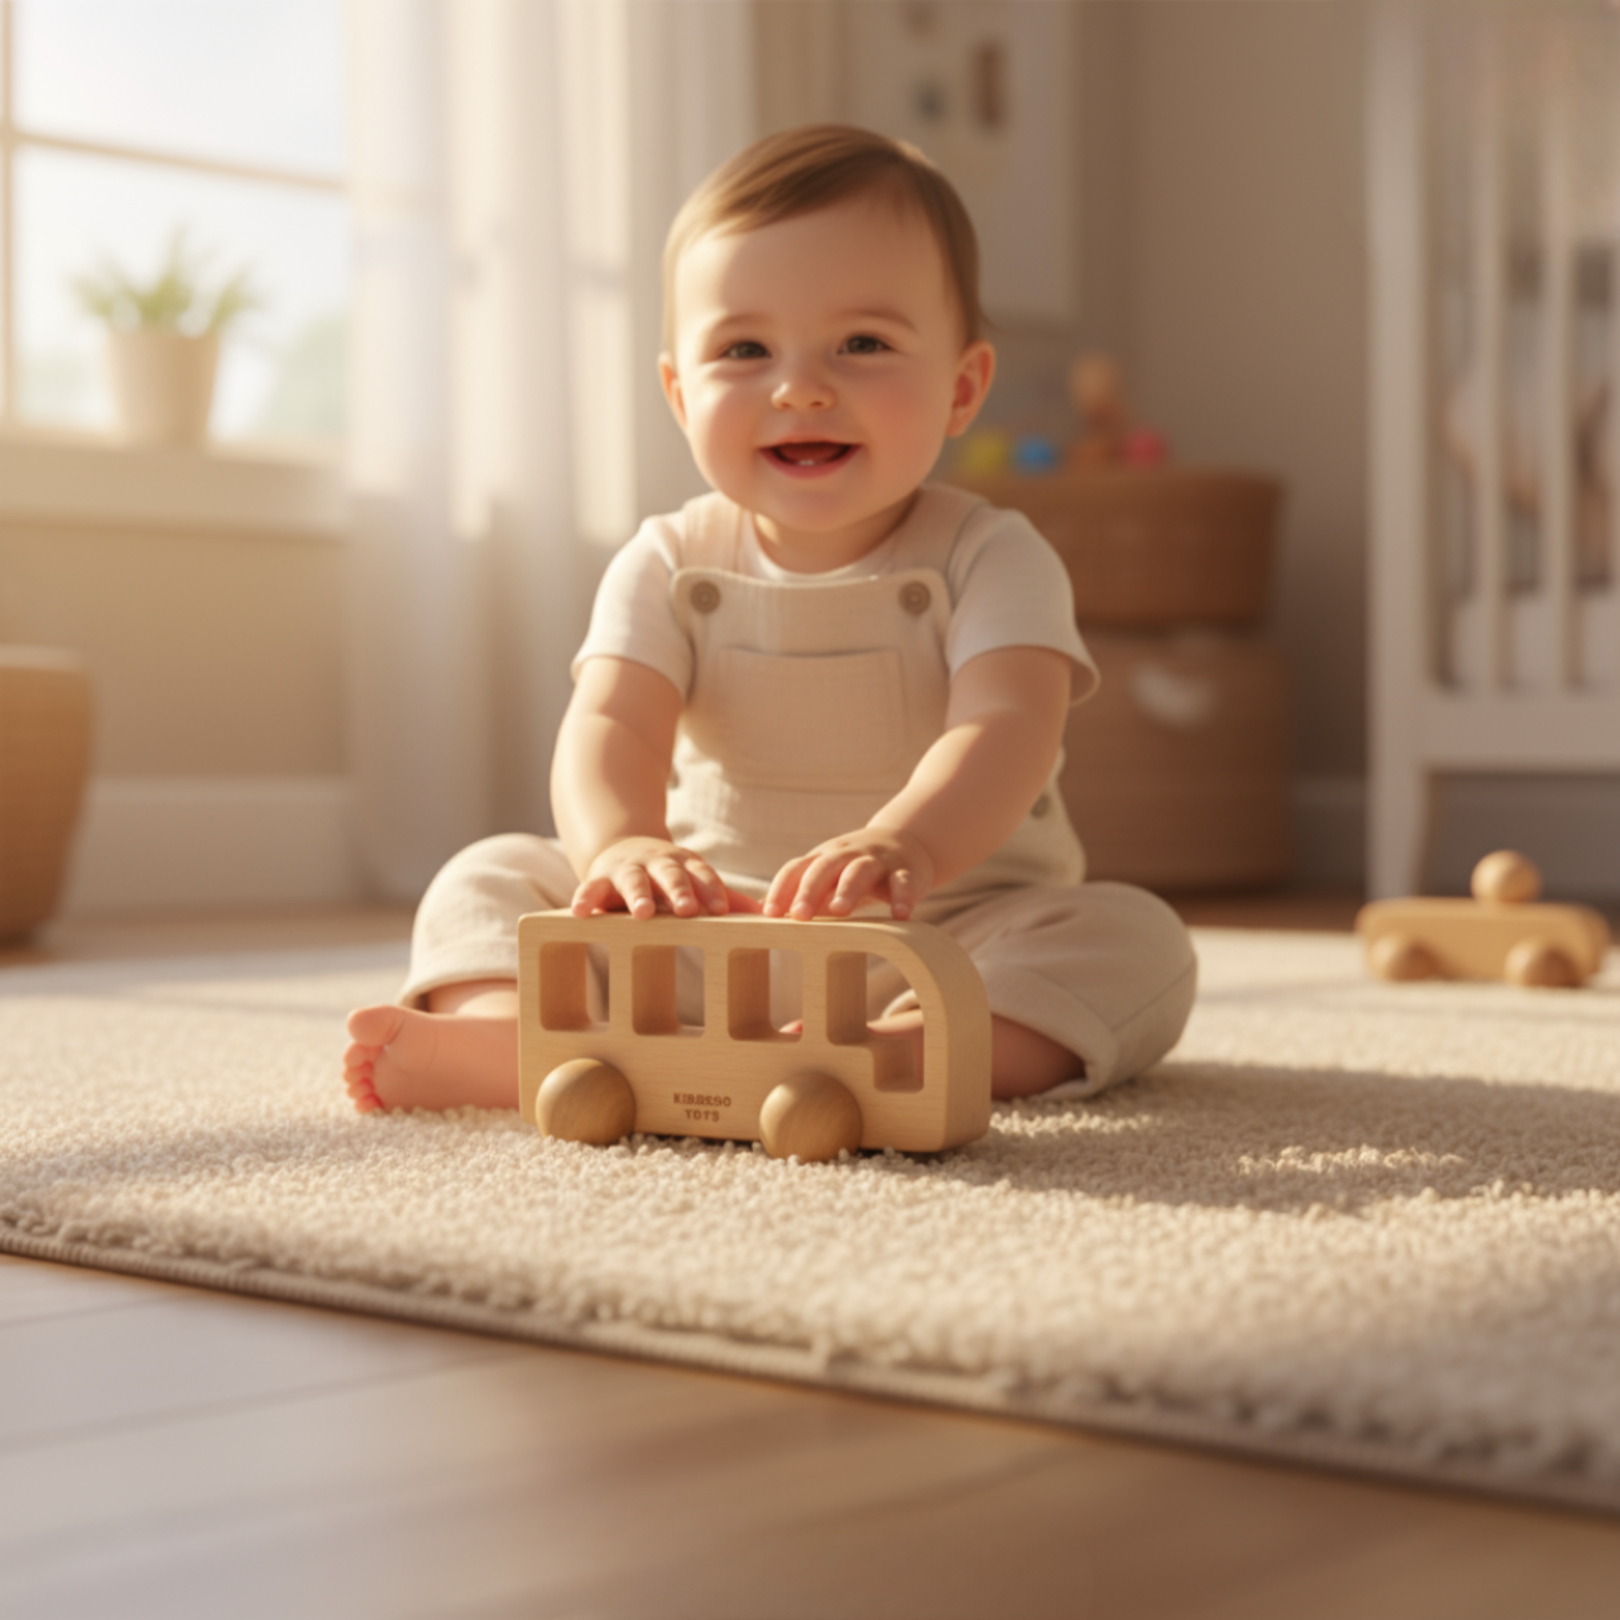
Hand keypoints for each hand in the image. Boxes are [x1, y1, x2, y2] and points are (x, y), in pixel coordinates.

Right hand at [572, 837, 754, 919]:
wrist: (621, 848)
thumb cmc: (667, 876)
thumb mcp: (693, 882)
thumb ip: (725, 898)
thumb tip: (767, 915)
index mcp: (685, 865)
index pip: (702, 875)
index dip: (712, 890)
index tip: (721, 909)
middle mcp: (657, 864)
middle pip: (671, 875)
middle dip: (679, 891)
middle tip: (688, 909)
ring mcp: (627, 870)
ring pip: (633, 880)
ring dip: (639, 895)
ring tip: (644, 912)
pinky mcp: (598, 879)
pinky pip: (589, 888)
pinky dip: (584, 898)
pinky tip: (581, 913)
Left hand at [763, 828, 935, 921]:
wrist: (907, 842)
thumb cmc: (855, 869)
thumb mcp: (828, 876)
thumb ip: (800, 893)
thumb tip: (760, 915)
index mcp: (822, 858)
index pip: (795, 869)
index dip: (781, 889)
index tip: (769, 914)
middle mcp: (846, 855)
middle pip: (824, 868)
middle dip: (809, 890)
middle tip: (799, 916)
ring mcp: (877, 860)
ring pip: (860, 871)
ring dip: (848, 889)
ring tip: (839, 911)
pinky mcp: (906, 870)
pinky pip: (904, 882)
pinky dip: (903, 896)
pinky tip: (901, 915)